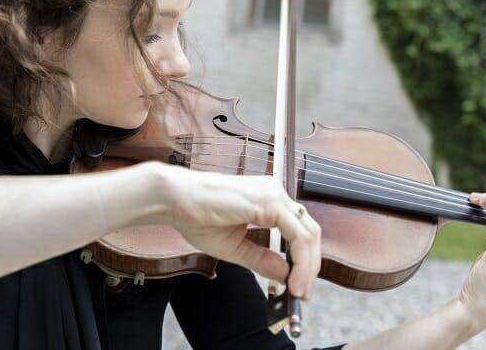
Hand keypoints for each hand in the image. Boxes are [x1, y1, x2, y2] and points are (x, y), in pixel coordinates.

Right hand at [150, 161, 321, 299]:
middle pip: (310, 232)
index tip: (300, 285)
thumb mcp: (235, 247)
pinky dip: (300, 260)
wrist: (174, 200)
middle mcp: (274, 193)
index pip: (299, 230)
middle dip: (310, 266)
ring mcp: (274, 195)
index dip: (305, 260)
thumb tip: (286, 274)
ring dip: (308, 267)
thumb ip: (262, 259)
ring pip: (308, 234)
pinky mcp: (269, 202)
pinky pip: (297, 234)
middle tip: (303, 293)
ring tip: (299, 290)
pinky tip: (292, 278)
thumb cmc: (196, 216)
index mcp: (268, 200)